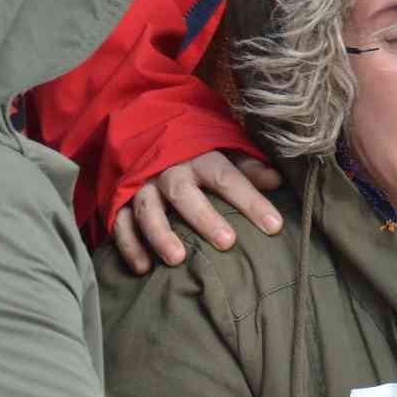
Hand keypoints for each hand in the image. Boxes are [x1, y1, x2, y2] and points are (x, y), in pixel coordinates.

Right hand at [112, 150, 283, 272]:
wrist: (142, 128)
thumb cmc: (195, 149)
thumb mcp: (223, 148)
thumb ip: (248, 166)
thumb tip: (277, 180)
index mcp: (199, 155)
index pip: (228, 178)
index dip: (251, 201)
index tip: (274, 226)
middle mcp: (168, 169)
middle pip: (184, 193)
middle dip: (204, 217)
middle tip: (227, 242)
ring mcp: (142, 185)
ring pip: (147, 209)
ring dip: (160, 234)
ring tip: (178, 259)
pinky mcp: (119, 199)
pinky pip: (120, 223)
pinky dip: (129, 245)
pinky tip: (143, 269)